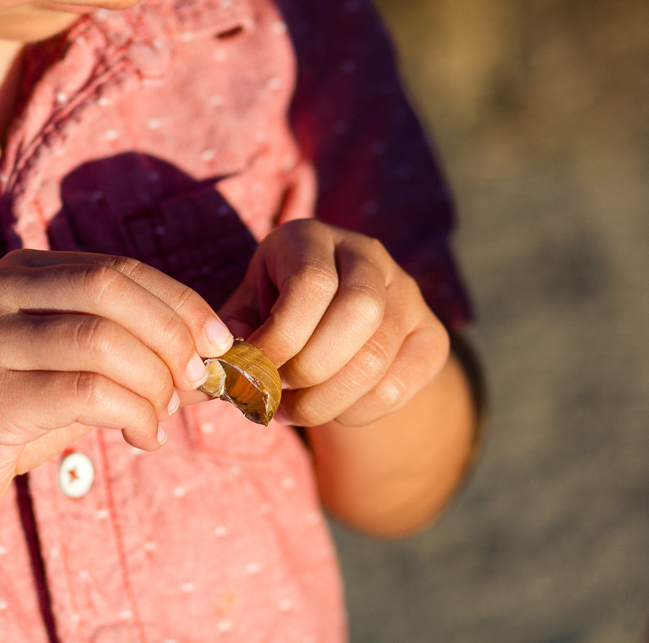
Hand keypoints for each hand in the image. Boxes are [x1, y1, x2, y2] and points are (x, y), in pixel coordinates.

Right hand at [0, 250, 233, 532]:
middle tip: (199, 382)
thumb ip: (126, 356)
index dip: (180, 302)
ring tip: (161, 418)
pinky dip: (134, 414)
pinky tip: (142, 438)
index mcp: (17, 272)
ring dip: (155, 383)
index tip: (220, 343)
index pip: (118, 268)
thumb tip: (215, 361)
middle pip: (114, 291)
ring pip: (105, 341)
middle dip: (174, 336)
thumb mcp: (63, 372)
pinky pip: (86, 392)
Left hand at [215, 218, 449, 427]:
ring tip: (289, 411)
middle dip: (307, 368)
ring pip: (377, 356)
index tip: (251, 369)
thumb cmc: (275, 310)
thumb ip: (228, 334)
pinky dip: (356, 411)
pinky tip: (328, 411)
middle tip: (274, 392)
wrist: (332, 321)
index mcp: (313, 237)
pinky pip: (399, 386)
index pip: (311, 284)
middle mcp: (367, 254)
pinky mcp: (431, 336)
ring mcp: (407, 294)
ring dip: (325, 400)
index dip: (279, 338)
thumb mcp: (245, 309)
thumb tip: (216, 371)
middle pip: (358, 313)